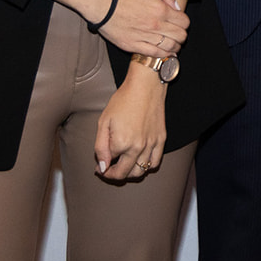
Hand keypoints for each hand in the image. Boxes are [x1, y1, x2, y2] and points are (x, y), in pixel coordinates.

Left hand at [94, 64, 166, 180]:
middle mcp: (137, 147)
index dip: (101, 167)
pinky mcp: (161, 139)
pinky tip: (140, 160)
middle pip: (124, 173)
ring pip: (140, 172)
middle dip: (113, 175)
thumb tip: (102, 166)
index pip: (108, 166)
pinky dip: (147, 167)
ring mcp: (151, 144)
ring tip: (124, 165)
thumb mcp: (104, 121)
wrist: (146, 86)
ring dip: (129, 173)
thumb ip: (101, 147)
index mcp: (121, 143)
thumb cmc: (123, 100)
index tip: (98, 166)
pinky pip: (155, 162)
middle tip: (108, 170)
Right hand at [99, 0, 189, 56]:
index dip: (184, 22)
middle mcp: (155, 26)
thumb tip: (175, 5)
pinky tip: (164, 52)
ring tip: (173, 44)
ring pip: (169, 48)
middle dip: (182, 34)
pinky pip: (154, 54)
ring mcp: (144, 37)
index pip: (184, 22)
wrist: (100, 2)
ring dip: (175, 46)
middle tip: (177, 32)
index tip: (180, 21)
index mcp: (160, 10)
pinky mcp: (133, 46)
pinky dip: (163, 55)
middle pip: (180, 36)